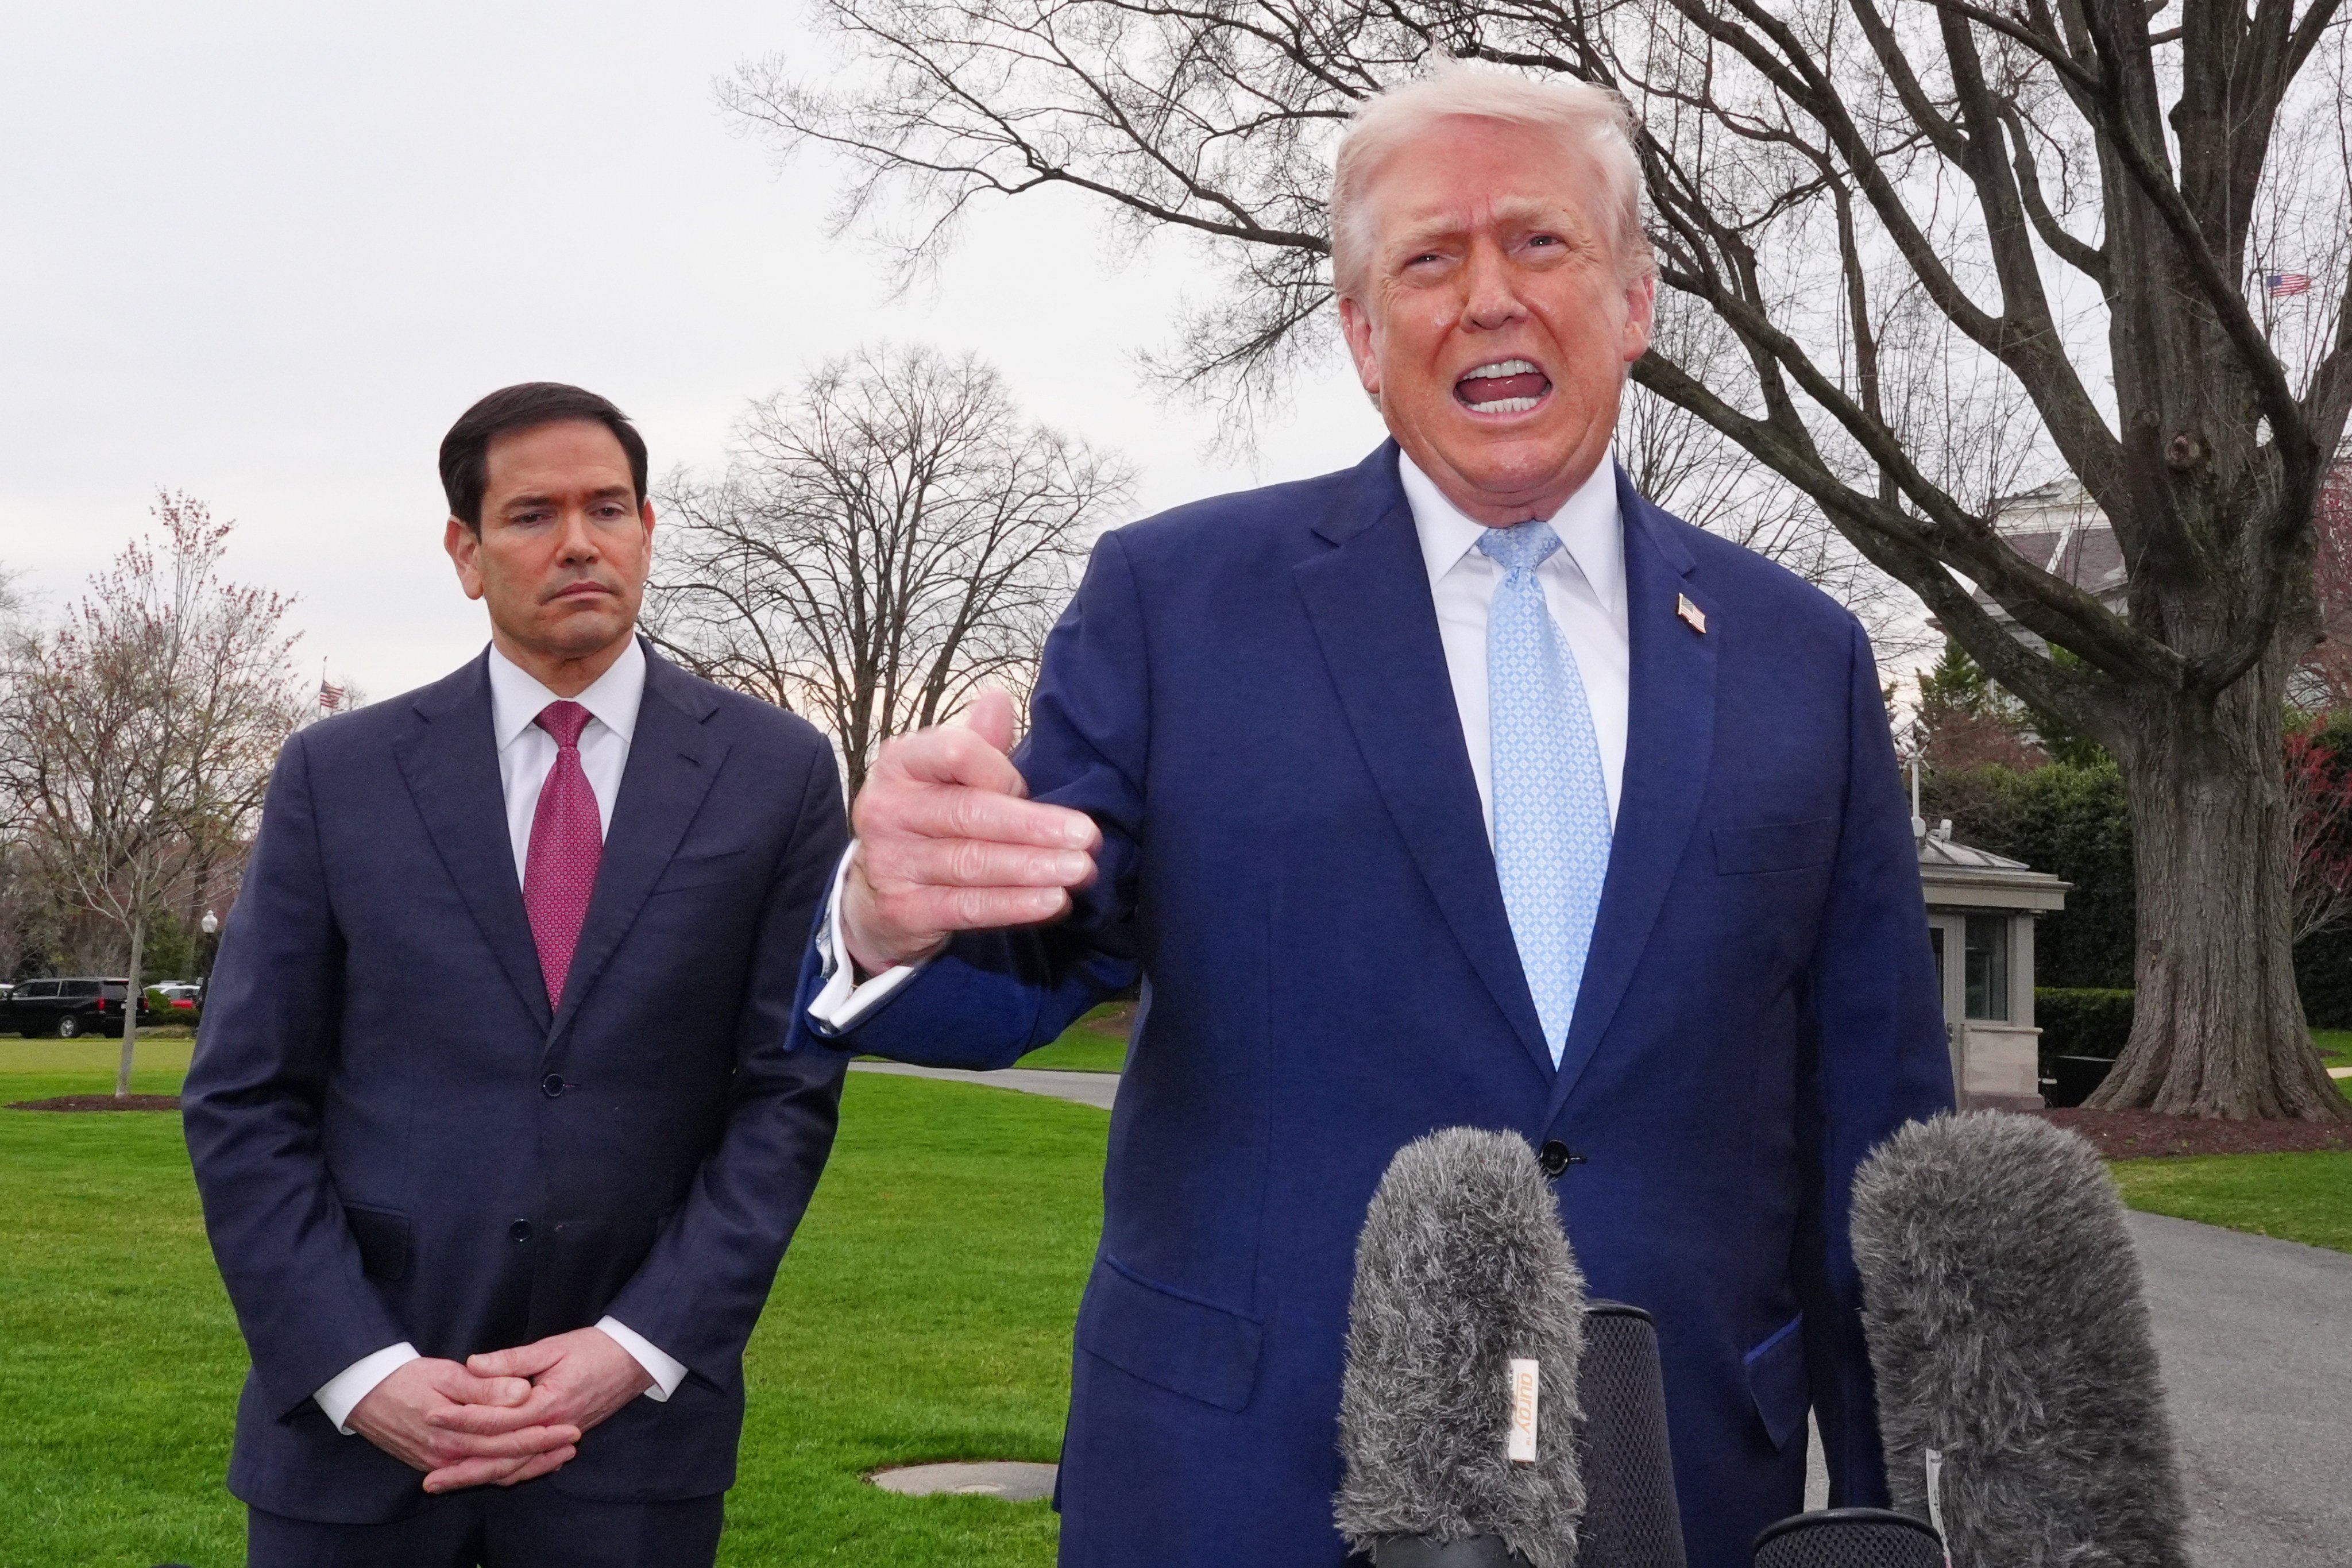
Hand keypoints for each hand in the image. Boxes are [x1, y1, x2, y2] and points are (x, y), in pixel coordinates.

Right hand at [347, 1357, 579, 1493]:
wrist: (362, 1393)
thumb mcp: (445, 1375)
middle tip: (573, 1442)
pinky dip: (503, 1470)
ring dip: (527, 1466)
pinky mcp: (436, 1463)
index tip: (571, 1425)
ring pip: (492, 1472)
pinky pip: (477, 1472)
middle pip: (504, 1461)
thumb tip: (521, 1394)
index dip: (541, 1434)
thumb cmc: (405, 1378)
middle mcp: (447, 1455)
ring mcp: (441, 1463)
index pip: (507, 1439)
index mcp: (453, 1433)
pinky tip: (523, 1464)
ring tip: (559, 1456)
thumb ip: (484, 1387)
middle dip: (541, 1453)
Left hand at [427, 1328, 655, 1491]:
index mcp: (547, 1403)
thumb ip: (512, 1360)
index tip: (432, 1416)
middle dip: (463, 1468)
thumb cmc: (595, 1348)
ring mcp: (559, 1437)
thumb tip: (473, 1365)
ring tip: (447, 1484)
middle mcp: (552, 1428)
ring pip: (515, 1467)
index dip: (462, 1418)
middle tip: (429, 1477)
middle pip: (501, 1456)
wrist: (636, 1359)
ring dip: (480, 1477)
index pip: (497, 1419)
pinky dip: (508, 1474)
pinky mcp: (563, 1439)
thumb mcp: (553, 1346)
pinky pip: (531, 1465)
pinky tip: (486, 1478)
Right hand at [841, 690, 1100, 973]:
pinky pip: (968, 907)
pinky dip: (1014, 905)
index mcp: (900, 763)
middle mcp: (887, 809)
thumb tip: (998, 699)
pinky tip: (1053, 902)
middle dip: (1035, 826)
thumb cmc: (927, 819)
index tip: (1033, 787)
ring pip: (973, 863)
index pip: (957, 752)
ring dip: (1033, 868)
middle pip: (971, 812)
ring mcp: (891, 863)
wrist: (875, 892)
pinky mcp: (903, 911)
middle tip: (1088, 836)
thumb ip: (976, 741)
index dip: (1002, 770)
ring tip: (1080, 870)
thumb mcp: (943, 773)